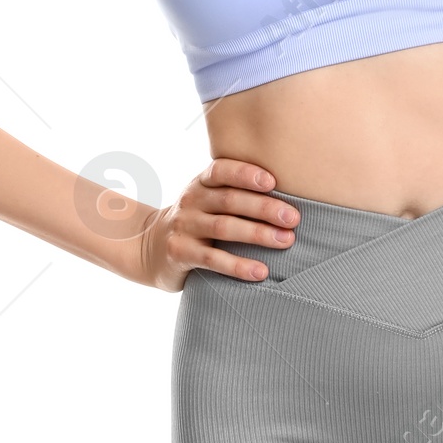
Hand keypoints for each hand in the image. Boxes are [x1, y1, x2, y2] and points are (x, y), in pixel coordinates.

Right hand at [139, 157, 299, 291]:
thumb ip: (236, 193)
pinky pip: (212, 259)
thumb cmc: (196, 221)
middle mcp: (191, 201)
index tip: (273, 181)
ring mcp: (184, 227)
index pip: (222, 171)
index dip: (246, 174)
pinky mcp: (180, 253)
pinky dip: (238, 266)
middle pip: (229, 200)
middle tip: (293, 218)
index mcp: (201, 183)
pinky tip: (261, 271)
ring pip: (224, 228)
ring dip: (257, 234)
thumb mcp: (207, 200)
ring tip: (286, 241)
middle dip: (264, 208)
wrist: (149, 248)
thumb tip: (291, 197)